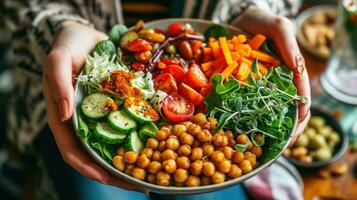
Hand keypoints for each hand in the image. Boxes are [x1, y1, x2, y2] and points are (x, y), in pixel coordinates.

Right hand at [42, 21, 143, 191]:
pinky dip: (140, 137)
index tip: (107, 178)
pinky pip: (129, 125)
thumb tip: (64, 115)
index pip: (71, 149)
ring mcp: (101, 116)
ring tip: (153, 171)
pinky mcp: (117, 107)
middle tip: (140, 184)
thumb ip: (57, 83)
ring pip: (115, 143)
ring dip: (131, 160)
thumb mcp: (57, 59)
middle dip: (116, 172)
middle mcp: (83, 121)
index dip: (87, 166)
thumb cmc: (69, 45)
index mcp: (63, 117)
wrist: (87, 36)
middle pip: (97, 154)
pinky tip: (158, 142)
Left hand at [232, 6, 310, 140]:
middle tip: (282, 145)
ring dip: (271, 131)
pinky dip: (249, 120)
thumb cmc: (260, 21)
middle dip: (289, 130)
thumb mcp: (277, 27)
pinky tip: (243, 132)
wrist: (237, 19)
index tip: (297, 126)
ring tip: (266, 146)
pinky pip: (247, 106)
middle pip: (288, 111)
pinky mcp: (244, 87)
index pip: (301, 96)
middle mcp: (277, 83)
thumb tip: (298, 69)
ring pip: (270, 113)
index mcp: (290, 72)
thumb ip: (288, 44)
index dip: (301, 113)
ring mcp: (261, 87)